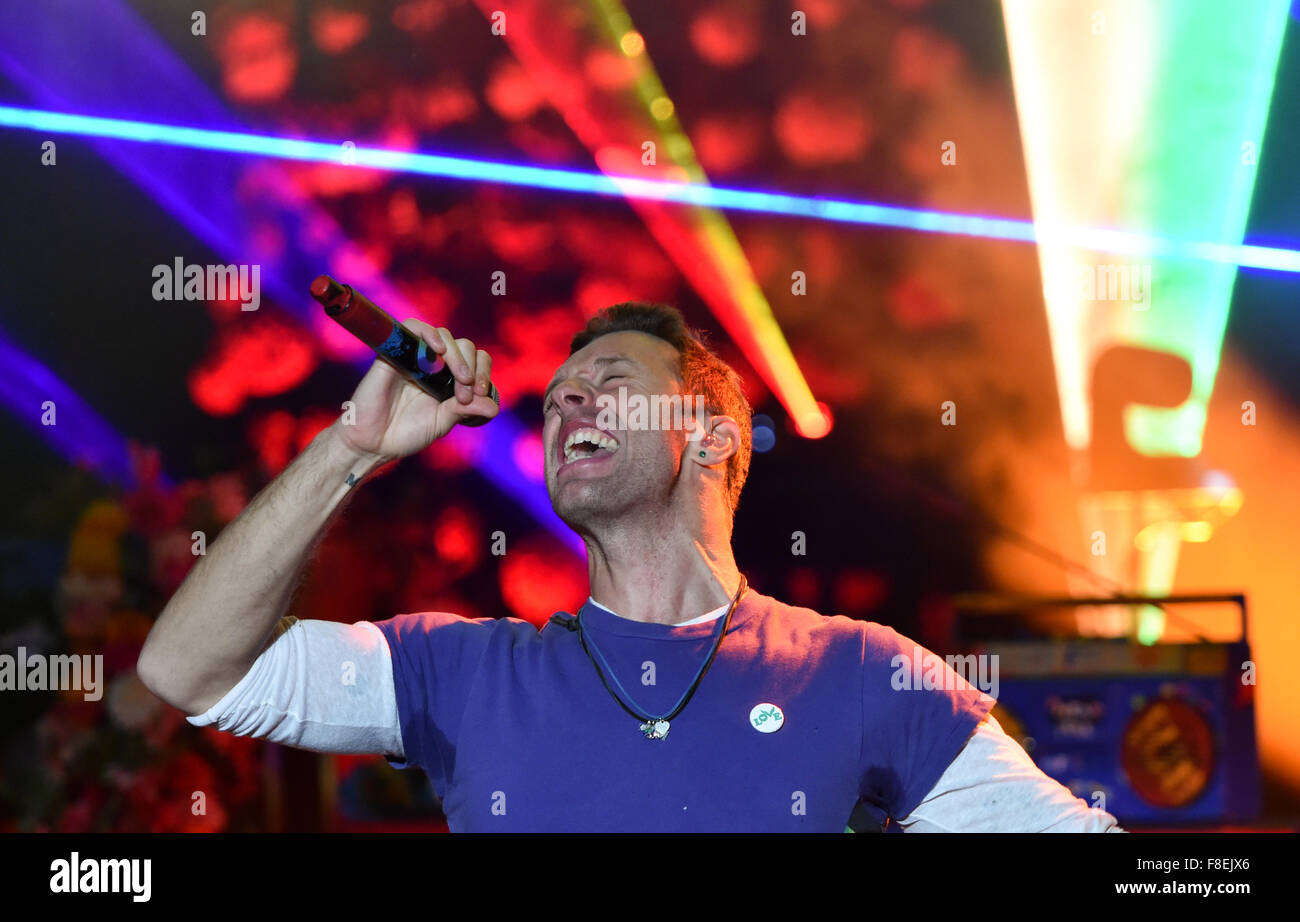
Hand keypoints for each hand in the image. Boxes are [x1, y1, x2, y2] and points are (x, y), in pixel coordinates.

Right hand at [333, 319, 497, 462]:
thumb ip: (466, 411)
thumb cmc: (406, 434)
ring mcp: (415, 357)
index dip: (483, 371)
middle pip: (463, 346)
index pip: (475, 360)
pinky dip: (430, 333)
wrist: (373, 442)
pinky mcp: (395, 353)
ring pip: (444, 336)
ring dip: (458, 355)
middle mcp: (434, 365)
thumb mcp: (443, 422)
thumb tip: (494, 407)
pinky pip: (413, 328)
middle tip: (466, 392)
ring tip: (460, 378)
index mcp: (448, 379)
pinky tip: (440, 350)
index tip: (481, 393)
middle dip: (472, 367)